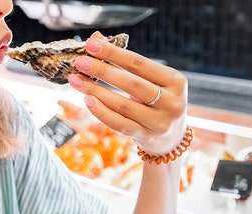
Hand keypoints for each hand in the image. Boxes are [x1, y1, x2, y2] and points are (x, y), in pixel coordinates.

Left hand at [67, 31, 187, 154]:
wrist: (170, 137)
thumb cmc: (156, 100)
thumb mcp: (148, 80)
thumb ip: (124, 61)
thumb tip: (96, 38)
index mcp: (175, 80)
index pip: (139, 63)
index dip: (113, 53)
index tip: (90, 44)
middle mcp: (172, 102)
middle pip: (131, 83)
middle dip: (102, 71)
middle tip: (79, 62)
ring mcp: (160, 122)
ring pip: (122, 105)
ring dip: (96, 91)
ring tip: (76, 80)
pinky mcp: (146, 136)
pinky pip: (119, 123)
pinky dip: (101, 112)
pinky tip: (87, 100)